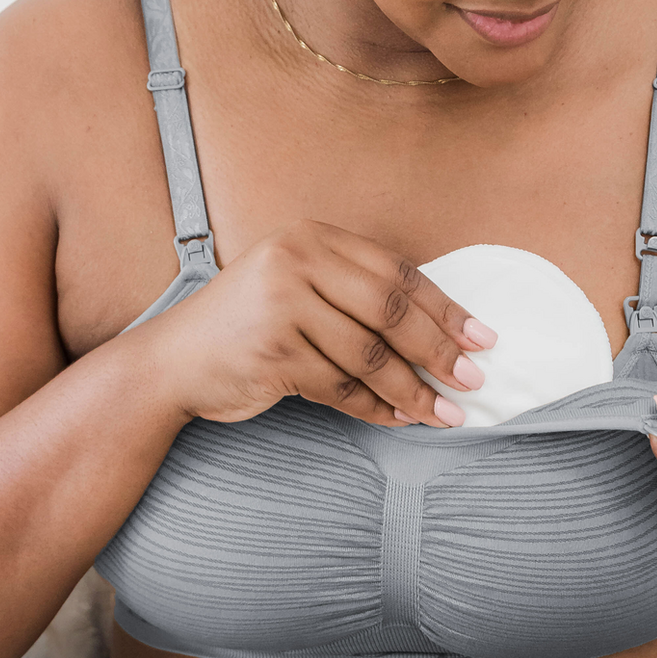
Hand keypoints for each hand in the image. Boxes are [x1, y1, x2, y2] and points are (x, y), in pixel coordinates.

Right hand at [138, 219, 495, 428]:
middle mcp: (295, 261)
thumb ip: (354, 295)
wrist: (173, 361)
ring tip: (445, 412)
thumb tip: (443, 331)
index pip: (396, 272)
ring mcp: (280, 305)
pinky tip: (398, 419)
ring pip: (369, 355)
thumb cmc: (248, 327)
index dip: (446, 307)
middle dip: (439, 350)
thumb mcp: (298, 288)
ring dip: (414, 389)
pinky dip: (375, 408)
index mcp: (312, 238)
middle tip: (474, 378)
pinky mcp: (272, 351)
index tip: (483, 337)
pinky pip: (340, 388)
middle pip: (390, 311)